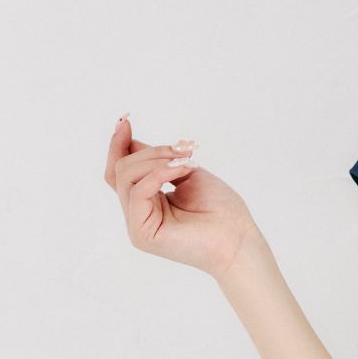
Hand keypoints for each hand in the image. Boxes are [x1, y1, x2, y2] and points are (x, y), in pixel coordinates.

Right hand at [104, 115, 259, 277]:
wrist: (238, 238)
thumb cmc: (221, 210)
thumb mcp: (184, 171)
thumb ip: (156, 159)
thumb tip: (129, 139)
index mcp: (148, 200)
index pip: (120, 169)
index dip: (119, 144)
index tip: (126, 120)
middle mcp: (138, 213)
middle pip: (121, 169)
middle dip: (150, 151)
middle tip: (182, 149)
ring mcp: (137, 225)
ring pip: (126, 177)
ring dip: (156, 160)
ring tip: (185, 162)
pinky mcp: (142, 233)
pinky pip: (137, 192)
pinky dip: (158, 175)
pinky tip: (180, 171)